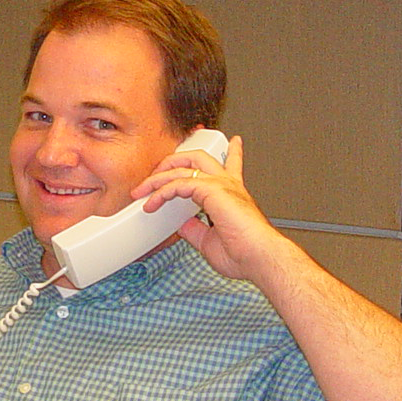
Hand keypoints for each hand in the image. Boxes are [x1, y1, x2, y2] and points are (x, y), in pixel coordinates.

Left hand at [129, 135, 281, 284]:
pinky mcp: (212, 190)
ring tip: (142, 191)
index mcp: (233, 194)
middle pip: (198, 156)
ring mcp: (220, 184)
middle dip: (172, 161)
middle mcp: (228, 184)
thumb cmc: (244, 254)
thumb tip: (182, 225)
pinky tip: (152, 203)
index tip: (235, 142)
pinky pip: (178, 184)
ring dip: (158, 178)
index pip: (231, 165)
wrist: (259, 257)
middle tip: (154, 174)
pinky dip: (161, 192)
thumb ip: (195, 229)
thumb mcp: (210, 241)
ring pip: (183, 166)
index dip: (233, 152)